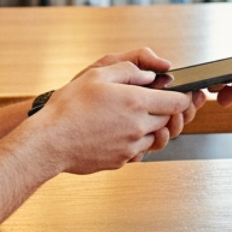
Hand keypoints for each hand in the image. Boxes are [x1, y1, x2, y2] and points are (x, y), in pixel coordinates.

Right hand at [70, 47, 199, 150]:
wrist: (48, 142)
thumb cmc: (68, 107)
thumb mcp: (97, 75)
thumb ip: (129, 70)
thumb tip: (151, 74)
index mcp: (136, 103)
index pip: (178, 102)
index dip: (183, 96)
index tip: (181, 92)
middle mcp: (138, 128)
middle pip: (169, 120)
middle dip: (165, 110)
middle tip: (152, 101)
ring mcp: (130, 147)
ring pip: (156, 138)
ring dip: (151, 126)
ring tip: (133, 116)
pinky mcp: (121, 161)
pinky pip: (139, 151)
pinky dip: (136, 141)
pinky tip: (119, 131)